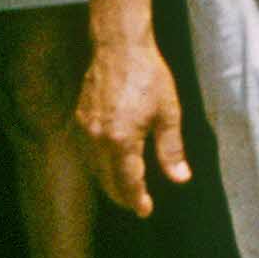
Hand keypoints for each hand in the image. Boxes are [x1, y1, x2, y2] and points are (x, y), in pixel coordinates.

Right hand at [78, 34, 190, 217]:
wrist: (118, 47)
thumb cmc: (148, 76)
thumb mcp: (168, 113)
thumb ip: (171, 149)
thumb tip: (180, 178)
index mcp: (121, 140)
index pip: (127, 182)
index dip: (137, 200)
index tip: (145, 210)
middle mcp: (97, 139)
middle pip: (107, 180)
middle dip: (123, 195)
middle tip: (137, 203)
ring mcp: (84, 130)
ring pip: (94, 168)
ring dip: (109, 182)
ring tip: (126, 188)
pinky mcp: (78, 119)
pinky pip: (87, 153)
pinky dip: (99, 164)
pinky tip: (111, 164)